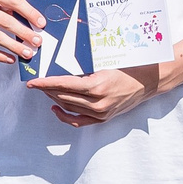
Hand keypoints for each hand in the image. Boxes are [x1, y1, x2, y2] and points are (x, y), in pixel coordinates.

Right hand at [0, 0, 45, 70]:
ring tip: (28, 53)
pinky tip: (11, 59)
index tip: (42, 22)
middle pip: (4, 21)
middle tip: (38, 41)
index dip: (29, 12)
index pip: (12, 0)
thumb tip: (31, 18)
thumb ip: (6, 2)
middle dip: (23, 33)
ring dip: (14, 47)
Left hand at [27, 64, 159, 126]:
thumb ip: (85, 67)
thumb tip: (61, 65)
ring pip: (69, 107)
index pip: (64, 85)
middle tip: (36, 83)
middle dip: (47, 90)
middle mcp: (98, 102)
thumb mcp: (106, 62)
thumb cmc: (129, 66)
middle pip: (63, 97)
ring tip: (44, 91)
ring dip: (54, 99)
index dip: (46, 83)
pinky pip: (78, 121)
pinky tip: (55, 108)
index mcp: (97, 85)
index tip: (33, 81)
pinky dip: (65, 116)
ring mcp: (100, 112)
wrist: (150, 81)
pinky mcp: (103, 118)